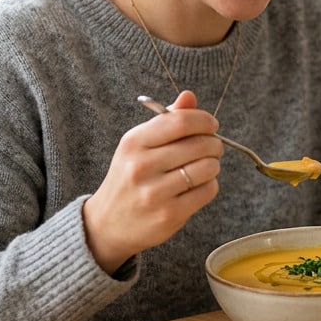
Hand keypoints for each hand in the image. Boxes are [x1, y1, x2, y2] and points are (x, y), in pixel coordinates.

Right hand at [81, 90, 223, 273]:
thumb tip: (189, 96)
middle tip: (212, 147)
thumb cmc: (128, 178)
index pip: (181, 121)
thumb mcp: (138, 146)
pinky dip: (210, 185)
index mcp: (134, 142)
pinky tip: (199, 185)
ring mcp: (155, 193)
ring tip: (205, 167)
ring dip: (213, 165)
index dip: (204, 120)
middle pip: (200, 144)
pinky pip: (207, 191)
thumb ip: (166, 120)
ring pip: (208, 168)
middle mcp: (142, 166)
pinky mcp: (169, 215)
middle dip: (214, 143)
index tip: (211, 125)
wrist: (107, 224)